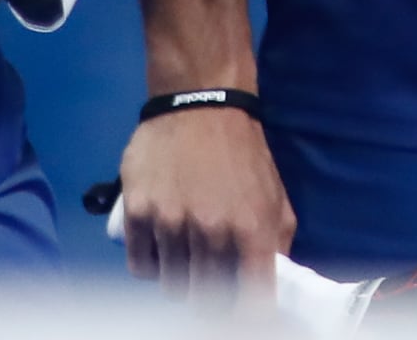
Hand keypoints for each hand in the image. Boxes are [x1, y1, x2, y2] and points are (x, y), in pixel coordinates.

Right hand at [119, 105, 294, 304]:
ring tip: (182, 259)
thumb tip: (273, 283)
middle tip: (208, 283)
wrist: (199, 102)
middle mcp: (212, 232)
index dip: (248, 314)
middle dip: (209, 298)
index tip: (240, 311)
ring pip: (171, 286)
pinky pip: (140, 266)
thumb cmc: (242, 151)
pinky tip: (158, 250)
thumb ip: (278, 243)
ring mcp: (172, 223)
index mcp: (253, 230)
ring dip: (178, 279)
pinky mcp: (138, 212)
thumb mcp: (276, 196)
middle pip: (205, 300)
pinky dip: (150, 266)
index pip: (253, 301)